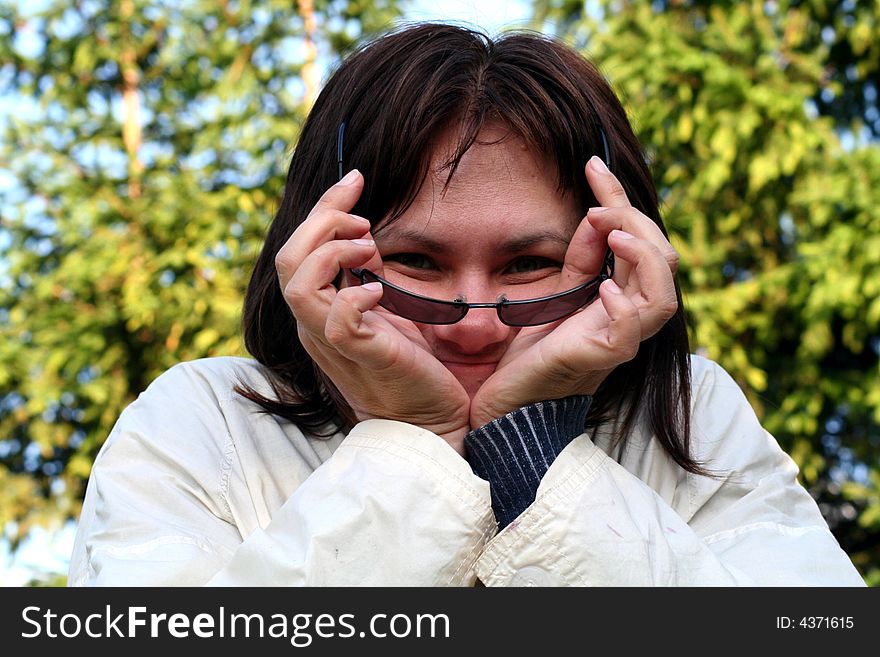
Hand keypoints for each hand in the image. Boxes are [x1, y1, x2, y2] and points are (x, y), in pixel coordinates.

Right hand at [275, 171, 471, 451]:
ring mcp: (333, 344)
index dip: (324, 208)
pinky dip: (355, 295)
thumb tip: (363, 238)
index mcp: (319, 311)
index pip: (298, 250)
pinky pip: (337, 322)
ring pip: (298, 285)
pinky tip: (380, 289)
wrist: (430, 422)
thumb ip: (363, 276)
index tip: (356, 180)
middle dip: (324, 220)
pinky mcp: (360, 358)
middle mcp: (315, 325)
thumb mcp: (381, 310)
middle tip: (365, 219)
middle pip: (289, 259)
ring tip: (370, 249)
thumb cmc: (410, 366)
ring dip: (334, 252)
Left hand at [468, 156, 678, 427]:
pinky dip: (624, 306)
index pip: (637, 241)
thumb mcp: (554, 296)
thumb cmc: (530, 356)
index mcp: (618, 297)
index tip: (592, 163)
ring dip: (644, 259)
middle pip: (663, 262)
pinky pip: (630, 334)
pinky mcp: (601, 361)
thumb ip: (578, 261)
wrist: (506, 407)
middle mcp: (627, 317)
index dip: (620, 198)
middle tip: (598, 201)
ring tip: (615, 234)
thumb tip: (595, 215)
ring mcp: (619, 341)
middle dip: (636, 221)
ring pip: (662, 297)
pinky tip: (604, 287)